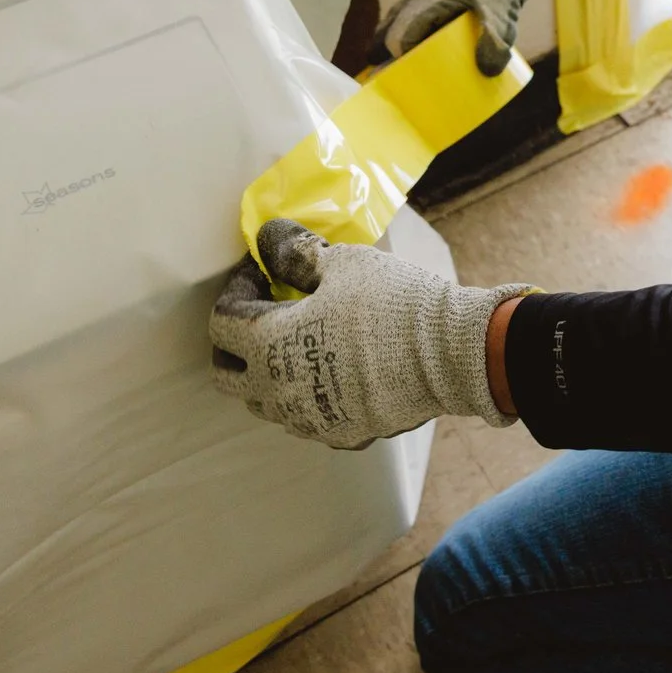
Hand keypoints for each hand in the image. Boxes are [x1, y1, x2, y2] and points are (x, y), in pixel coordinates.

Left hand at [209, 220, 534, 447]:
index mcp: (268, 346)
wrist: (451, 354)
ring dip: (269, 371)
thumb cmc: (392, 301)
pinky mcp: (340, 434)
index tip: (262, 271)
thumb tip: (266, 238)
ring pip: (264, 401)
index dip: (236, 288)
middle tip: (263, 314)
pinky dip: (307, 394)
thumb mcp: (342, 263)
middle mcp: (277, 392)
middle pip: (227, 374)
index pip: (220, 320)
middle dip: (234, 342)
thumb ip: (294, 252)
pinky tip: (335, 371)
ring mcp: (308, 419)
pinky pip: (307, 417)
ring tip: (301, 342)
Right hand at [375, 0, 582, 74]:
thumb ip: (495, 43)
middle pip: (392, 26)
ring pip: (402, 14)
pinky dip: (416, 23)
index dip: (397, 60)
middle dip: (390, 50)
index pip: (398, 37)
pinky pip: (416, 6)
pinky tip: (430, 37)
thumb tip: (487, 72)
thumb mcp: (503, 14)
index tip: (404, 78)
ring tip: (410, 61)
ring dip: (403, 36)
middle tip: (396, 75)